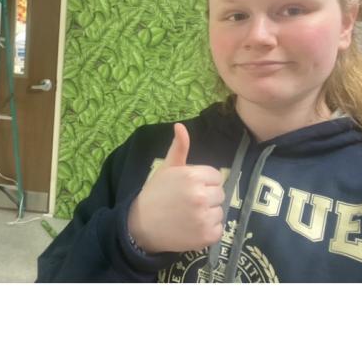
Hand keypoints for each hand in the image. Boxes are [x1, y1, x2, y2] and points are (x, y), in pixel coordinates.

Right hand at [127, 123, 224, 254]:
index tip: (189, 189)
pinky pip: (219, 229)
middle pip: (220, 193)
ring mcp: (204, 217)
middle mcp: (200, 196)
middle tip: (188, 203)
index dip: (204, 182)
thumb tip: (180, 125)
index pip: (216, 177)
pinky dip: (209, 231)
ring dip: (209, 214)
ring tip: (190, 216)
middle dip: (208, 197)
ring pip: (220, 211)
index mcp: (192, 176)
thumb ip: (179, 148)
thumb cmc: (155, 195)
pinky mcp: (207, 236)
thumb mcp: (166, 168)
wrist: (141, 226)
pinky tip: (193, 228)